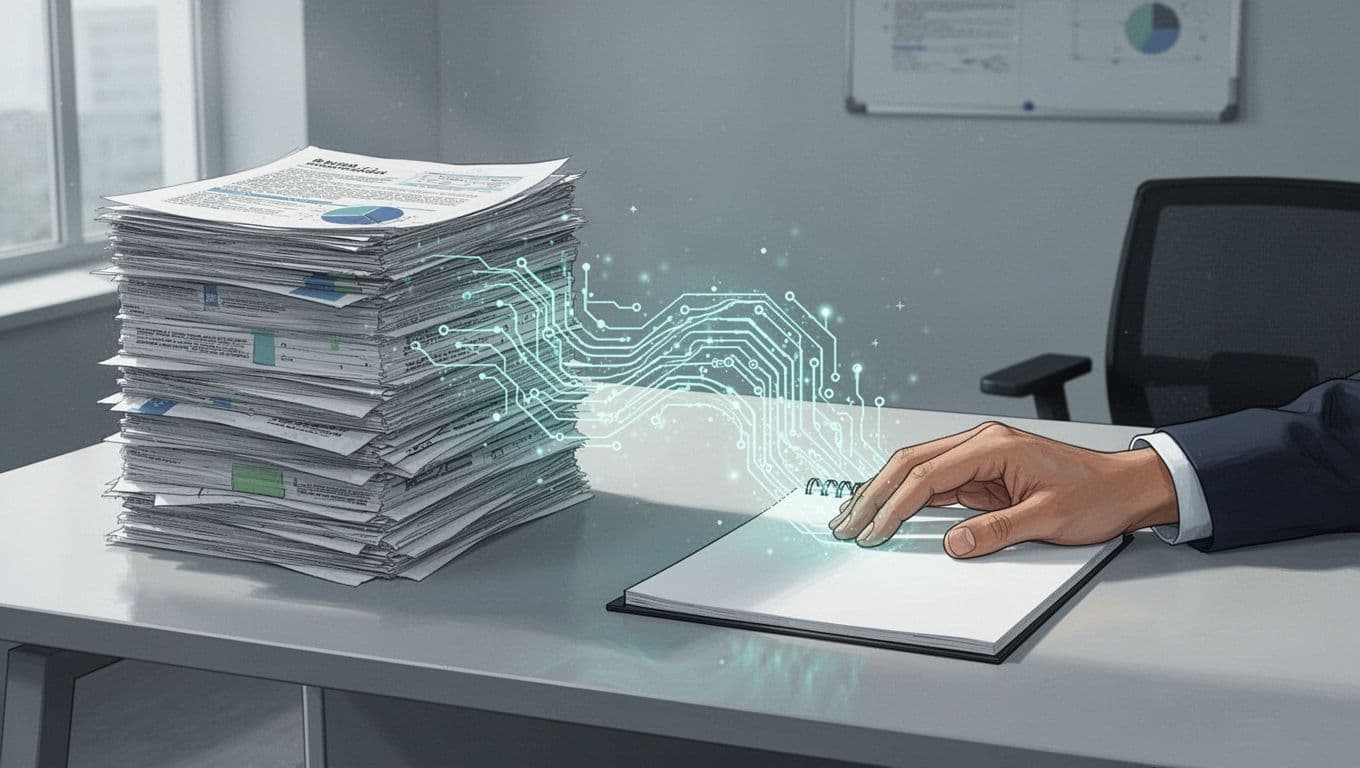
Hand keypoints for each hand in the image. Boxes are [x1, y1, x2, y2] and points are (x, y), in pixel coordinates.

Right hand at [826, 422, 1178, 557]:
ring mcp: (979, 458)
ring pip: (916, 472)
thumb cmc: (1097, 495)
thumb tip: (955, 544)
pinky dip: (907, 499)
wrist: (1127, 486)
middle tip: (846, 523)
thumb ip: (997, 531)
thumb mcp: (1049, 518)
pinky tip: (887, 513)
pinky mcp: (982, 474)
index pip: (927, 475)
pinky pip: (934, 485)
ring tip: (854, 518)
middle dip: (874, 495)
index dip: (895, 506)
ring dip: (884, 495)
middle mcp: (981, 444)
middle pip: (910, 465)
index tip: (875, 531)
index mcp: (993, 446)